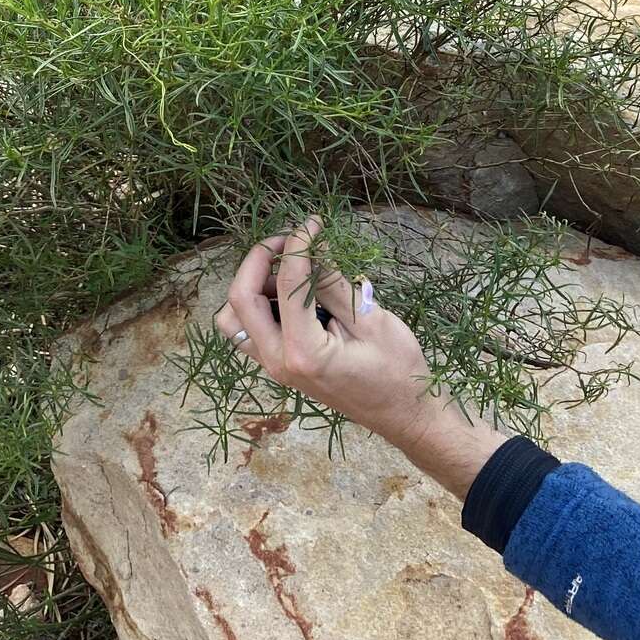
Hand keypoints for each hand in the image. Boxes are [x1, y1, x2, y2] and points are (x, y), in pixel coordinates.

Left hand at [214, 220, 508, 497]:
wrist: (405, 415)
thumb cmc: (399, 371)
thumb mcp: (372, 320)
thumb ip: (333, 284)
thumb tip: (312, 248)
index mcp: (303, 352)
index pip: (286, 284)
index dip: (297, 245)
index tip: (312, 223)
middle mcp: (278, 362)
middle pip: (240, 299)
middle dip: (259, 259)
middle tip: (289, 239)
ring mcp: (274, 368)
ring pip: (234, 318)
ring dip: (251, 285)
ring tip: (285, 269)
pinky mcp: (279, 367)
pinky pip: (248, 332)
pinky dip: (257, 305)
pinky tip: (288, 292)